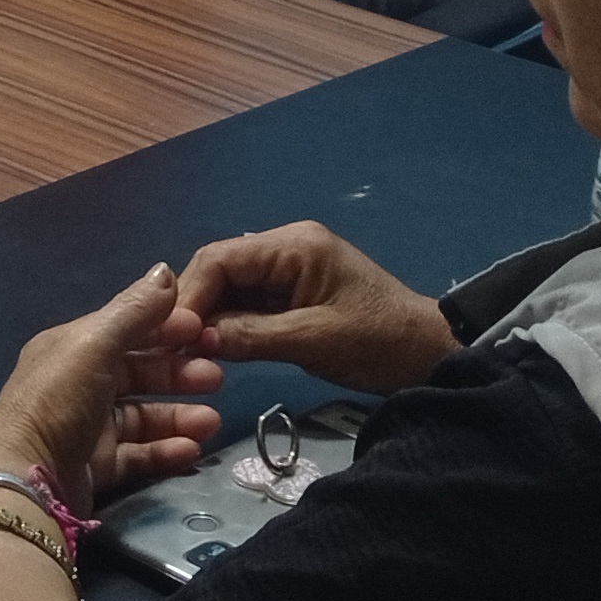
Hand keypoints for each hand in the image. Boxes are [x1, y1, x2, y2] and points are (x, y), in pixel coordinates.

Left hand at [0, 267, 221, 506]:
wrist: (28, 480)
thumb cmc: (59, 401)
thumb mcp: (94, 345)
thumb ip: (133, 310)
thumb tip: (166, 270)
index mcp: (72, 347)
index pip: (126, 329)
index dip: (165, 327)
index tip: (204, 330)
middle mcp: (78, 383)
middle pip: (138, 372)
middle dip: (178, 373)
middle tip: (216, 378)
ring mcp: (88, 426)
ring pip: (143, 415)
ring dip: (179, 416)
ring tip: (210, 422)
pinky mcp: (96, 464)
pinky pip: (138, 452)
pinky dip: (165, 449)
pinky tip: (190, 449)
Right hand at [173, 223, 454, 396]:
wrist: (429, 355)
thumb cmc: (377, 342)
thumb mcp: (312, 340)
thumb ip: (251, 335)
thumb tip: (195, 340)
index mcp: (294, 245)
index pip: (219, 259)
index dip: (189, 296)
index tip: (170, 336)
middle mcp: (286, 247)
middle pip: (220, 269)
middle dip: (194, 307)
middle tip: (172, 349)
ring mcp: (290, 269)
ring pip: (230, 287)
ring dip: (209, 318)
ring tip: (186, 354)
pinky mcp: (293, 292)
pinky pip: (248, 302)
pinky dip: (229, 324)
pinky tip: (214, 349)